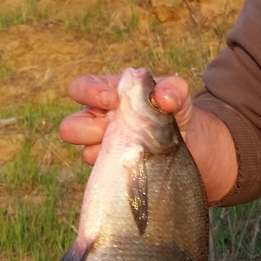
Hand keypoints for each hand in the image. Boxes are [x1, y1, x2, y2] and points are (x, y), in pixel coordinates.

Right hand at [58, 73, 194, 165]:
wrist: (190, 139)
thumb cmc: (174, 108)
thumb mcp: (178, 93)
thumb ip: (173, 89)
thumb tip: (163, 99)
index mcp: (106, 93)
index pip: (82, 87)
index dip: (90, 92)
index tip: (112, 100)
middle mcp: (97, 120)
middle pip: (70, 127)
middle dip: (88, 129)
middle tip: (112, 129)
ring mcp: (103, 146)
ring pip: (85, 152)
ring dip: (104, 151)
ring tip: (128, 147)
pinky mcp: (113, 168)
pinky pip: (105, 173)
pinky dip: (120, 167)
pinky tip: (138, 162)